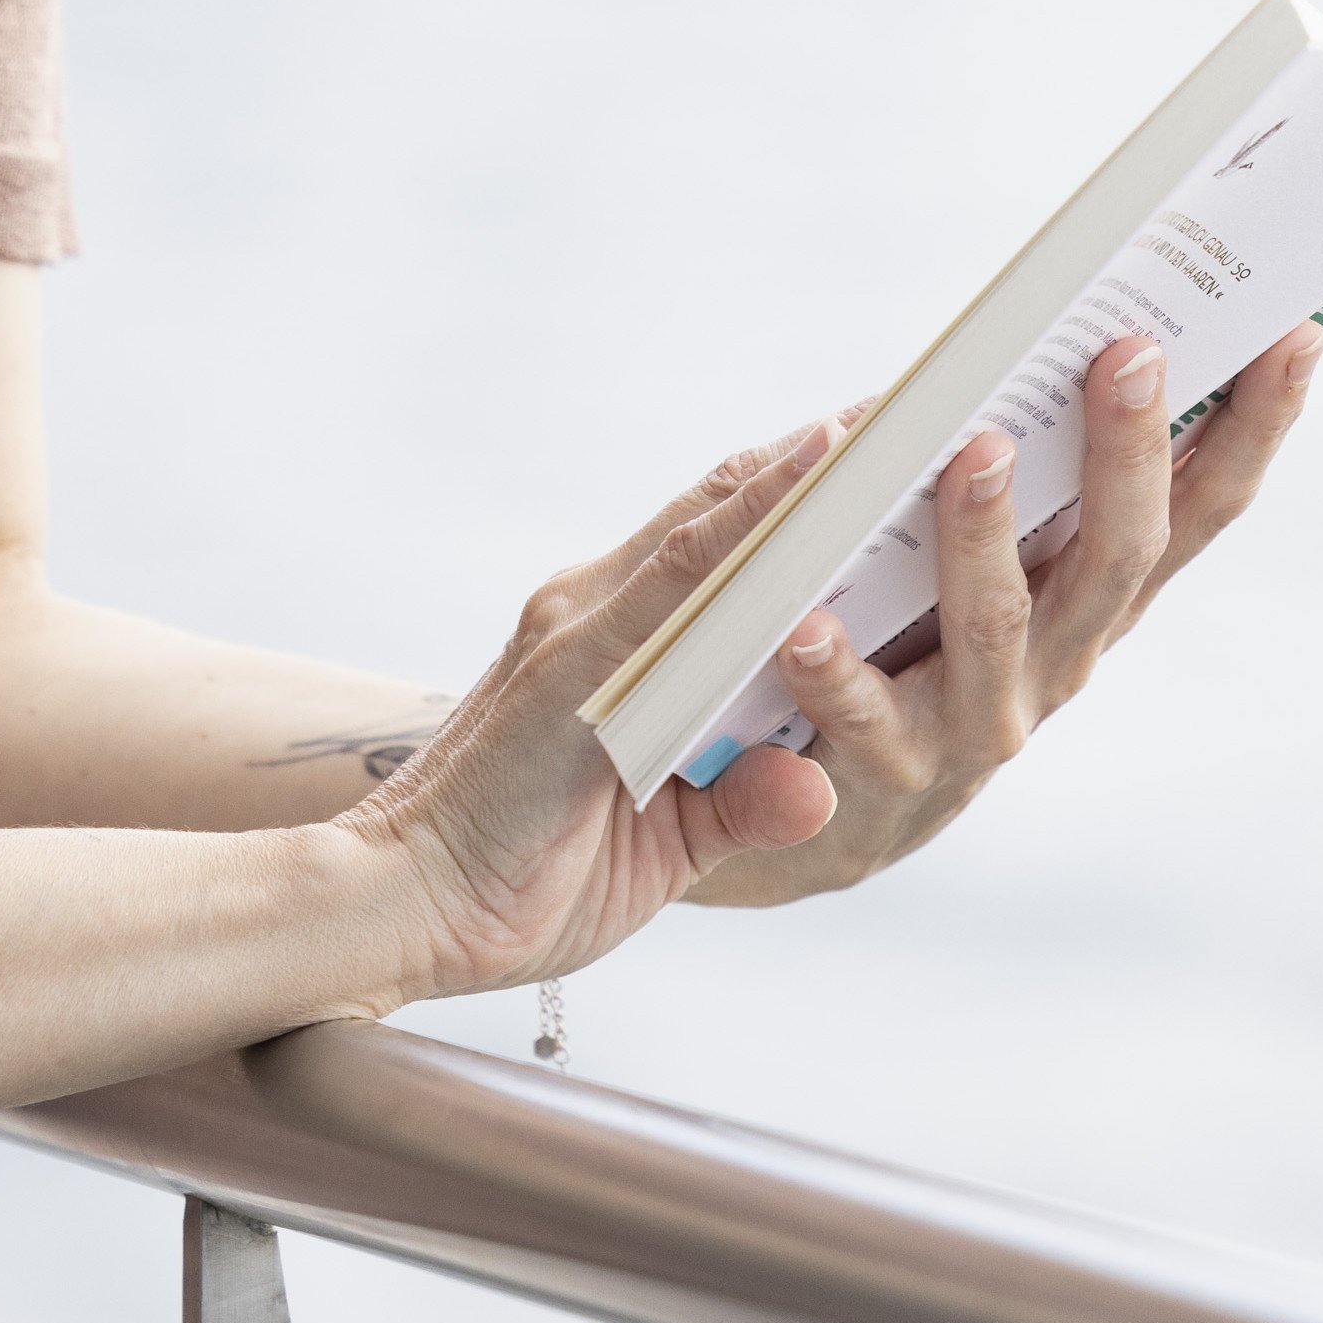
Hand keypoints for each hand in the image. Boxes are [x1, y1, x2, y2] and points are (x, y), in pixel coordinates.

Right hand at [335, 425, 848, 997]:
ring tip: (899, 419)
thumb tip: (819, 786)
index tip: (892, 451)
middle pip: (726, 512)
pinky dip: (750, 519)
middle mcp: (597, 615)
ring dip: (807, 472)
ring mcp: (581, 629)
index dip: (801, 495)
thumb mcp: (665, 845)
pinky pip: (679, 576)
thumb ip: (740, 804)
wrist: (394, 917)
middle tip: (929, 405)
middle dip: (824, 462)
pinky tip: (816, 472)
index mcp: (617, 647)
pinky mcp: (570, 663)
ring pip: (712, 524)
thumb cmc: (523, 883)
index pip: (723, 548)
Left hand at [688, 320, 1320, 906]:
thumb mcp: (989, 556)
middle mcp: (1063, 659)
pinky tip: (808, 621)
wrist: (834, 821)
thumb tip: (1033, 339)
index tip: (1297, 337)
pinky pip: (863, 715)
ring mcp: (984, 721)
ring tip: (976, 452)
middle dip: (1131, 452)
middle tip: (1132, 352)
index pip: (1200, 508)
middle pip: (1120, 555)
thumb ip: (1016, 467)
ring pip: (997, 624)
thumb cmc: (911, 642)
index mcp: (1097, 596)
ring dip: (987, 535)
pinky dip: (837, 669)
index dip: (1256, 429)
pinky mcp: (888, 772)